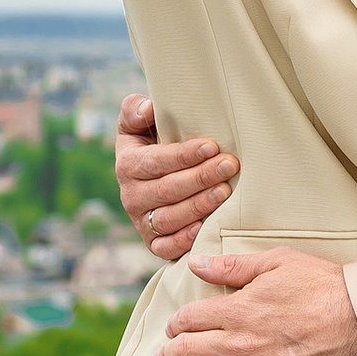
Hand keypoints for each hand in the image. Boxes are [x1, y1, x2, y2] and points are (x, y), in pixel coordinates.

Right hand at [114, 91, 239, 260]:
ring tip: (225, 191)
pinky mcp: (154, 243)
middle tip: (229, 165)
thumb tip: (148, 108)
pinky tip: (206, 226)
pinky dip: (185, 239)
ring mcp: (142, 222)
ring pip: (170, 218)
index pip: (155, 162)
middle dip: (200, 177)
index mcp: (127, 165)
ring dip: (199, 205)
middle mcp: (131, 197)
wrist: (151, 179)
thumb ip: (135, 110)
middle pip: (167, 190)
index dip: (183, 155)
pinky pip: (167, 247)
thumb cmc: (152, 145)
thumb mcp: (137, 125)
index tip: (210, 146)